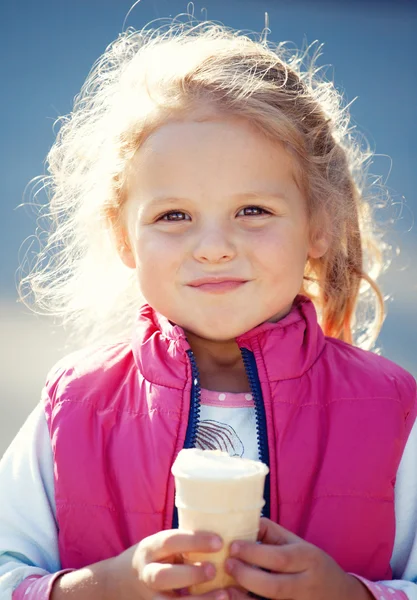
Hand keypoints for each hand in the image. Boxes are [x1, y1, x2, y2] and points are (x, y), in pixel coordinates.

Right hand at [111, 528, 227, 599]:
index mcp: (150, 549)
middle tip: (214, 570)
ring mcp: (150, 597)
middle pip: (163, 576)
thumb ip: (186, 545)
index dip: (195, 541)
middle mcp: (147, 573)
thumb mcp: (164, 545)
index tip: (219, 542)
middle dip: (190, 574)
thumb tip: (226, 538)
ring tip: (224, 595)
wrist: (124, 580)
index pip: (170, 541)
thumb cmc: (158, 557)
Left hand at [224, 518, 373, 599]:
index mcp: (308, 559)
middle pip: (274, 587)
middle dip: (246, 576)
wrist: (342, 597)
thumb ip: (271, 533)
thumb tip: (241, 520)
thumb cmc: (312, 564)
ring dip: (244, 599)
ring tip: (225, 588)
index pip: (279, 558)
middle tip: (226, 564)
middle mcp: (307, 585)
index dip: (253, 553)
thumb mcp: (298, 544)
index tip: (232, 546)